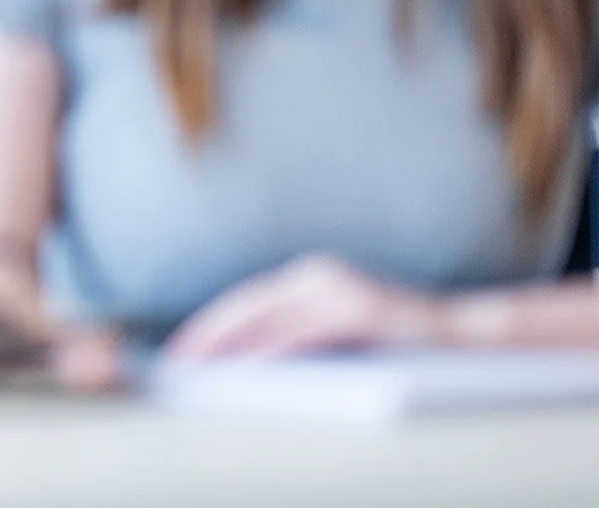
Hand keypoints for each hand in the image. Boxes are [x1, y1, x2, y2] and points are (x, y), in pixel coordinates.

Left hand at [166, 253, 442, 359]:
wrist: (463, 333)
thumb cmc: (396, 341)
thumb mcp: (337, 332)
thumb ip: (298, 334)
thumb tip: (242, 359)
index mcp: (309, 276)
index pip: (247, 300)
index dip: (211, 323)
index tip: (182, 348)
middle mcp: (318, 274)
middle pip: (247, 303)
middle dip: (207, 332)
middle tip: (177, 359)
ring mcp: (338, 288)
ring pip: (266, 314)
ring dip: (226, 340)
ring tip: (198, 363)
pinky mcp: (358, 308)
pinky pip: (301, 331)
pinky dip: (268, 348)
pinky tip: (245, 365)